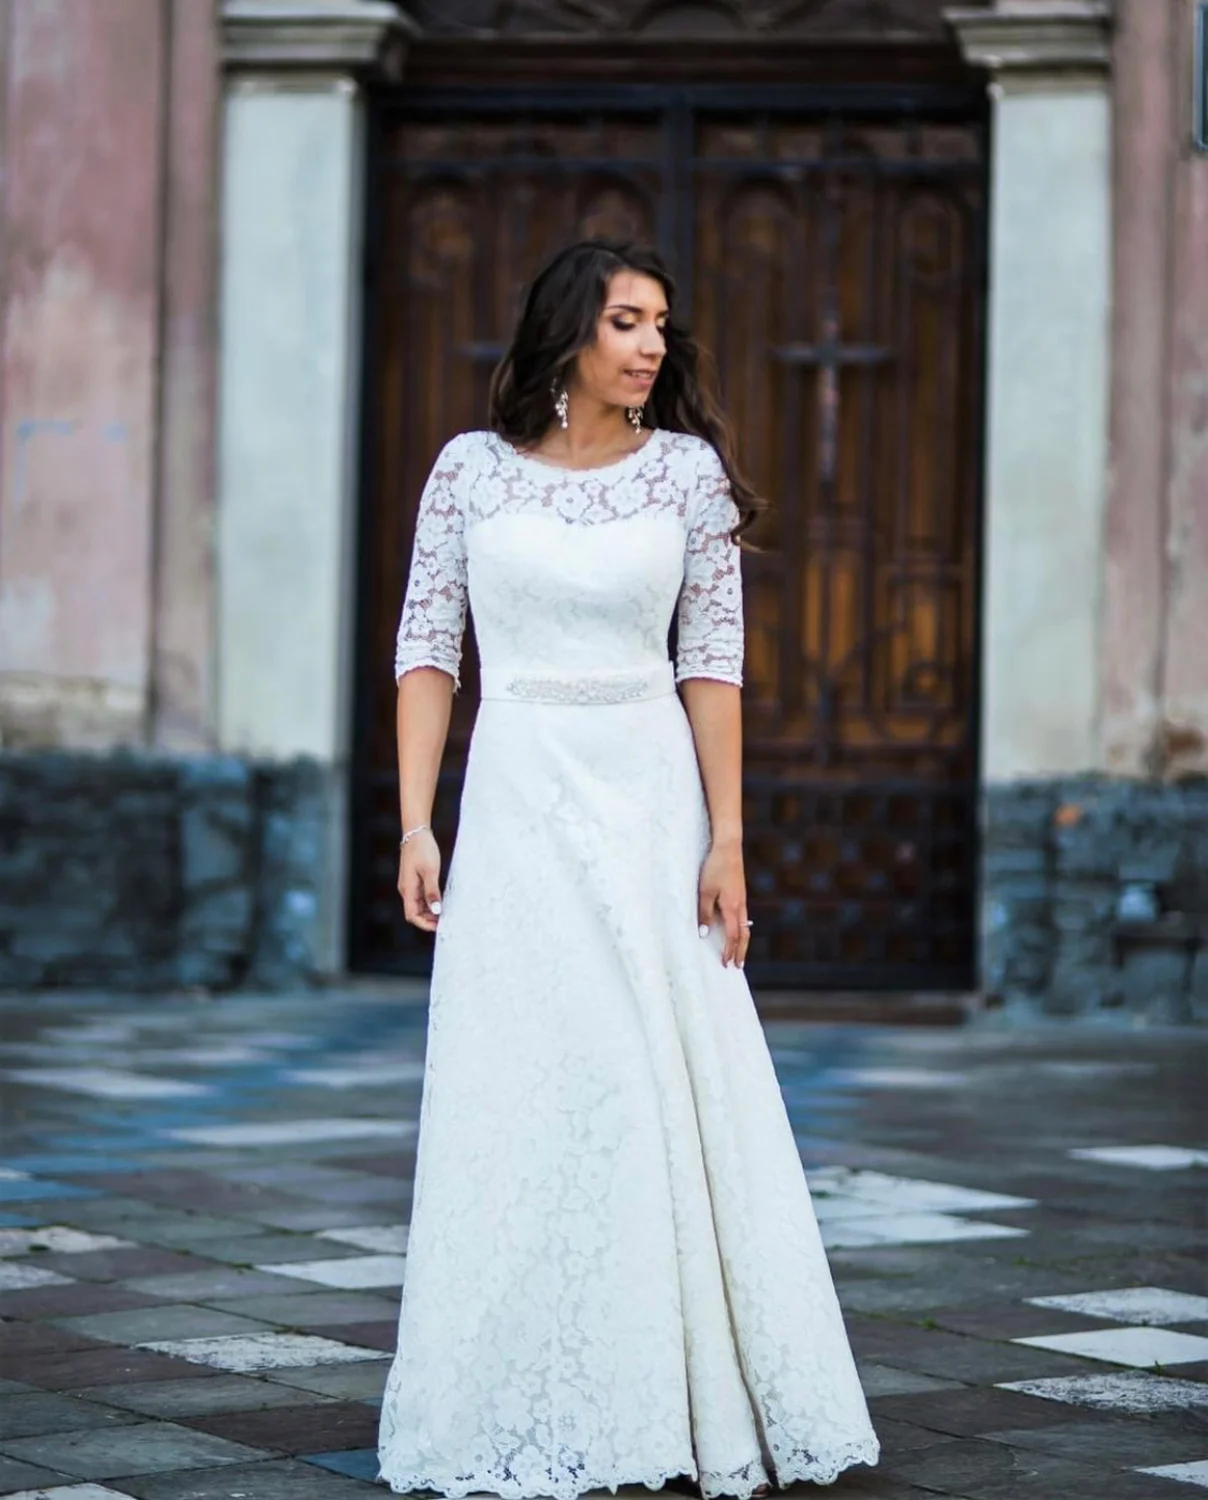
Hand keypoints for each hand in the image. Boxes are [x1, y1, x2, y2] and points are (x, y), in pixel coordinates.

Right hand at [398, 829, 442, 931]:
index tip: (438, 927)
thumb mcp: (430, 871)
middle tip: (445, 922)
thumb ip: (432, 891)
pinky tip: (441, 902)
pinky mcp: (415, 880)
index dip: (424, 924)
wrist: (416, 833)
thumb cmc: (422, 849)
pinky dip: (430, 902)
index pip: (412, 915)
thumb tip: (436, 910)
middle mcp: (407, 890)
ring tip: (446, 914)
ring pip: (418, 905)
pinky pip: (421, 897)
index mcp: (407, 889)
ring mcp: (410, 885)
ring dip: (430, 912)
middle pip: (414, 913)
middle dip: (428, 920)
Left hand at [697, 839, 749, 967]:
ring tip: (740, 953)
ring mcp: (742, 899)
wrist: (728, 847)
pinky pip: (743, 917)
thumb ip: (705, 913)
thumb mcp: (705, 891)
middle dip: (740, 951)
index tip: (726, 963)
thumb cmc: (714, 868)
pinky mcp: (740, 893)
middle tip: (738, 966)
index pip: (732, 936)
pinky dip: (741, 930)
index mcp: (732, 907)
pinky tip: (737, 931)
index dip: (729, 951)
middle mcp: (740, 906)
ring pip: (745, 926)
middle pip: (743, 935)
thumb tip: (705, 934)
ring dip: (743, 942)